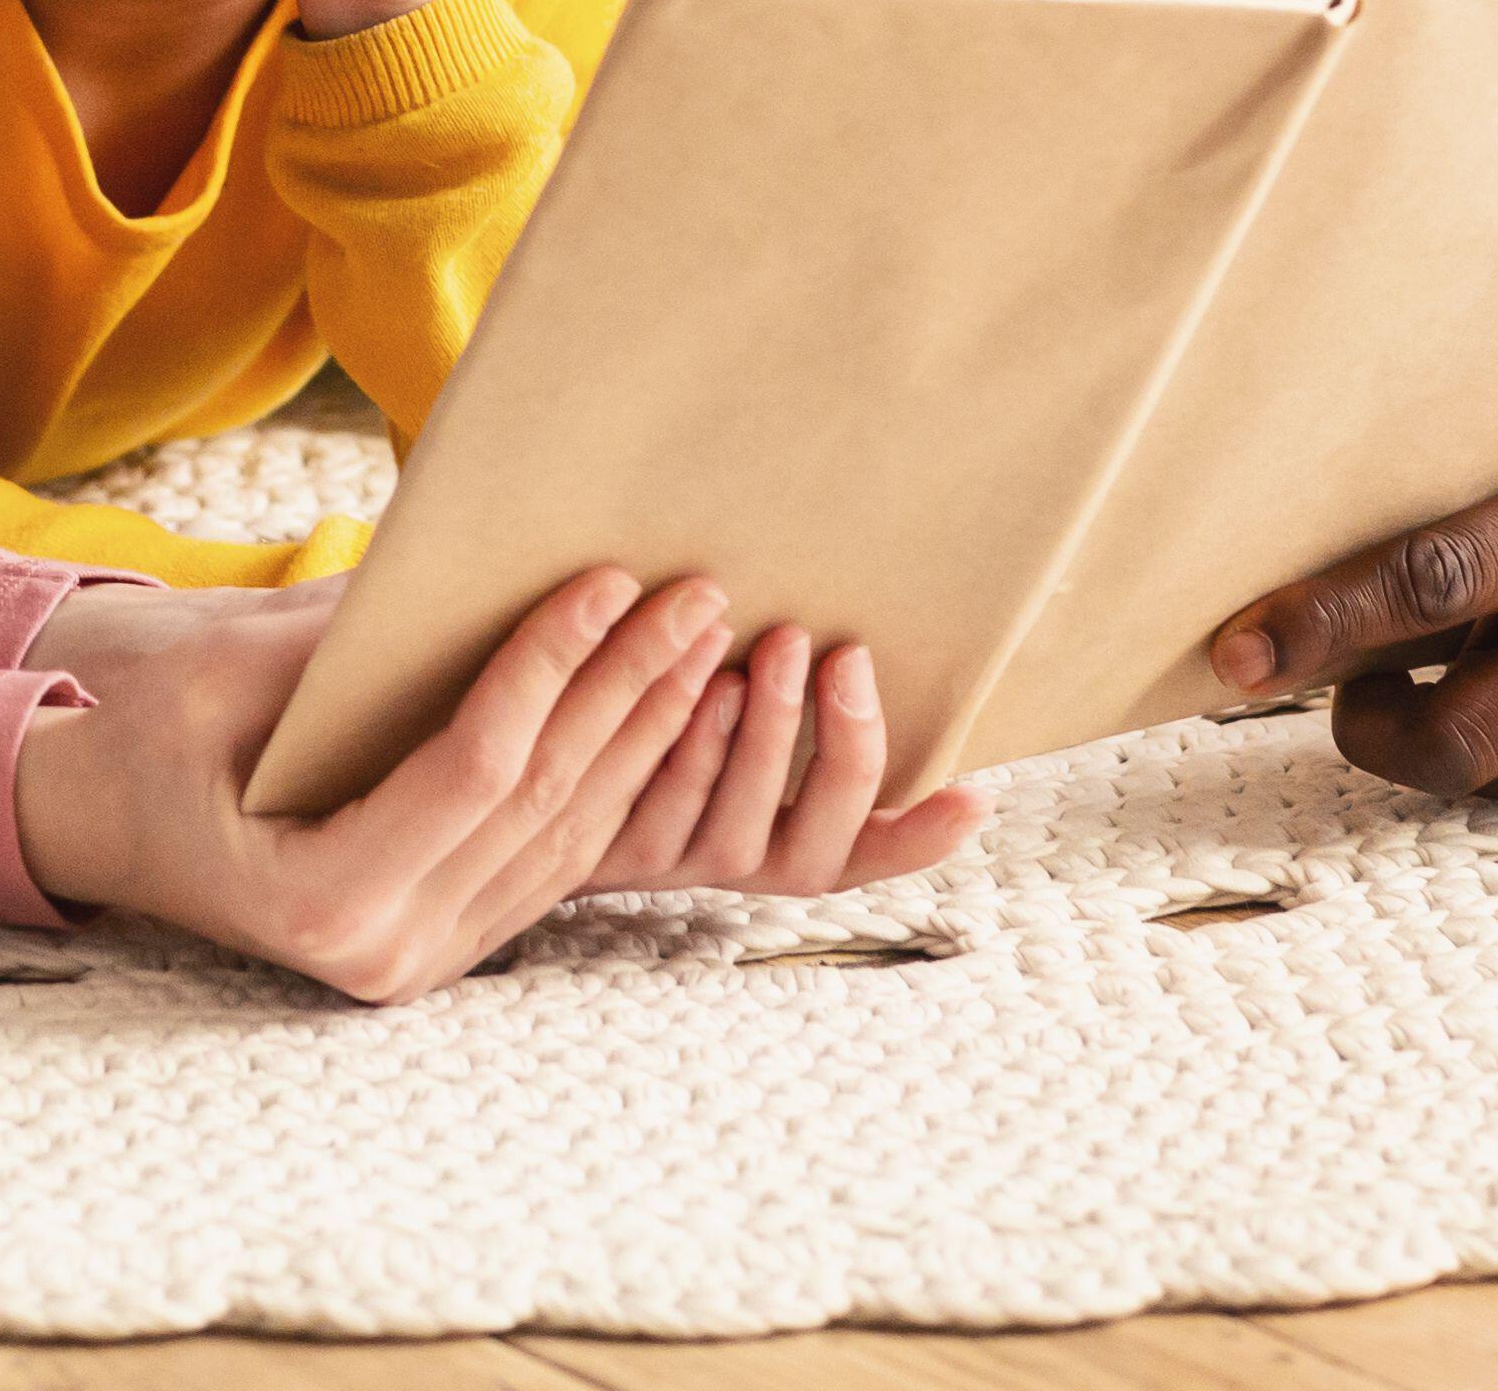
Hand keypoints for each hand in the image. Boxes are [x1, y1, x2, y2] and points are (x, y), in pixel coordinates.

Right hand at [6, 563, 730, 1001]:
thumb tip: (476, 559)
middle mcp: (384, 954)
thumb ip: (346, 634)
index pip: (476, 768)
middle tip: (696, 595)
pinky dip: (611, 779)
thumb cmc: (136, 736)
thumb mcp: (218, 669)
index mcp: (322, 901)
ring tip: (702, 638)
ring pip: (565, 836)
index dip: (549, 668)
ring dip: (641, 731)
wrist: (91, 825)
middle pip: (540, 803)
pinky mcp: (441, 942)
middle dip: (627, 688)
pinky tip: (661, 708)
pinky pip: (550, 858)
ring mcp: (419, 962)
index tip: (605, 578)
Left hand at [584, 623, 991, 897]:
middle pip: (813, 843)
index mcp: (782, 841)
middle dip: (835, 745)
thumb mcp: (732, 714)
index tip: (975, 797)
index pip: (867, 854)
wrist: (522, 785)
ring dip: (765, 735)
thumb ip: (793, 697)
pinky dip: (687, 743)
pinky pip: (656, 806)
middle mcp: (736, 863)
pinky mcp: (607, 847)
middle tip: (837, 654)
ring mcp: (674, 861)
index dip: (922, 839)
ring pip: (738, 823)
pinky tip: (699, 682)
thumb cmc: (653, 721)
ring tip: (772, 651)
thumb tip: (854, 633)